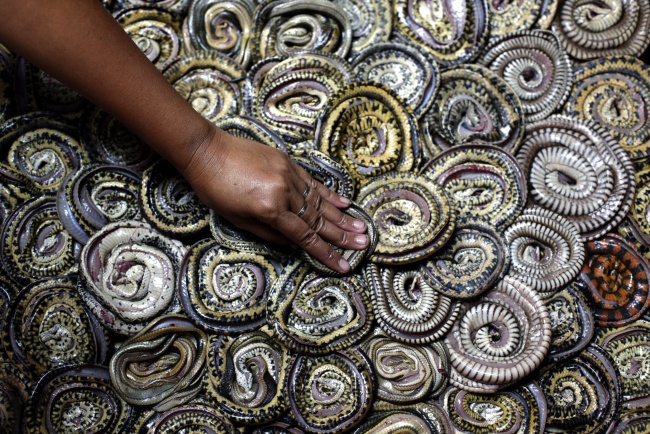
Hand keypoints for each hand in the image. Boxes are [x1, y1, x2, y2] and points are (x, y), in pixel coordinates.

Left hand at [180, 126, 368, 272]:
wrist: (206, 151)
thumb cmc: (214, 190)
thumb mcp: (237, 219)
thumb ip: (269, 234)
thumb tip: (295, 245)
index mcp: (270, 209)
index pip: (304, 236)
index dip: (325, 252)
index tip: (342, 265)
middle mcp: (284, 191)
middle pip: (318, 219)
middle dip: (342, 235)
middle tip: (363, 245)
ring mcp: (288, 174)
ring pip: (319, 201)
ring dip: (341, 216)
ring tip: (360, 228)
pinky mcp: (287, 162)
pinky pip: (312, 182)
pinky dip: (328, 193)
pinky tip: (344, 203)